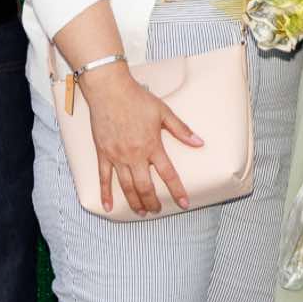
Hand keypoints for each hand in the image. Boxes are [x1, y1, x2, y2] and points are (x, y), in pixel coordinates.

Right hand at [80, 63, 202, 215]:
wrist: (109, 89)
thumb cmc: (137, 98)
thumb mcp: (163, 112)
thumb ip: (181, 129)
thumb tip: (199, 142)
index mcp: (152, 145)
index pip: (168, 174)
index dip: (177, 190)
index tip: (183, 203)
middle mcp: (135, 155)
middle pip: (145, 187)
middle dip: (153, 202)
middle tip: (157, 210)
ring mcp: (117, 156)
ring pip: (127, 187)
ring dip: (135, 202)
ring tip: (141, 212)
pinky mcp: (103, 154)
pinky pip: (103, 178)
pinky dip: (105, 194)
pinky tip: (108, 207)